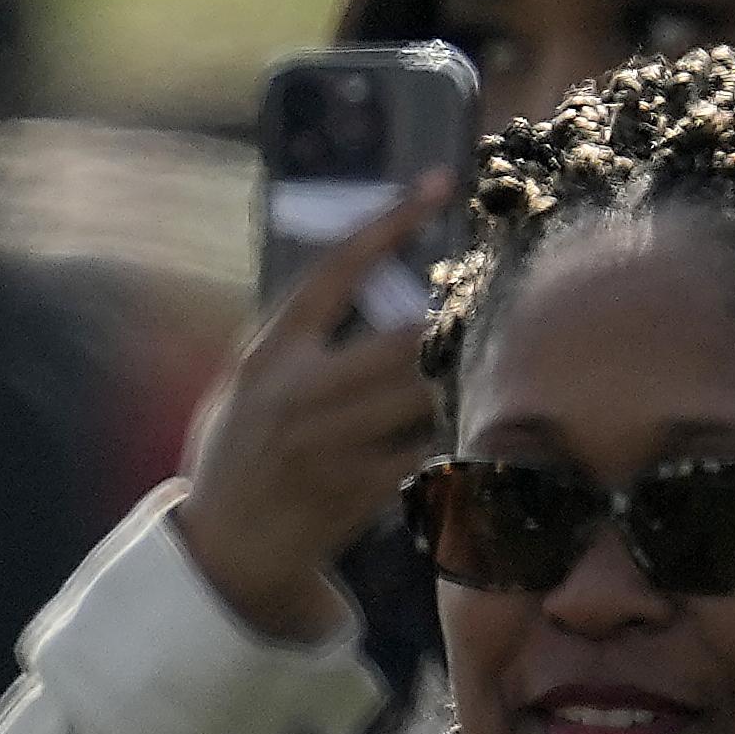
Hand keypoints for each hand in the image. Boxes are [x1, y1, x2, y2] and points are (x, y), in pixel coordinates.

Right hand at [173, 176, 454, 642]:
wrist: (227, 549)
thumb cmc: (245, 450)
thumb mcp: (250, 383)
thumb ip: (301, 336)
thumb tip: (372, 269)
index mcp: (268, 355)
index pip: (333, 271)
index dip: (387, 223)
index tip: (437, 184)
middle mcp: (296, 394)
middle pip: (400, 335)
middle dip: (455, 314)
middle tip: (499, 289)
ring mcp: (330, 444)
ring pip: (426, 391)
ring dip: (468, 370)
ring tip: (507, 349)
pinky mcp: (361, 489)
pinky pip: (435, 447)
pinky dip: (463, 427)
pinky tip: (489, 415)